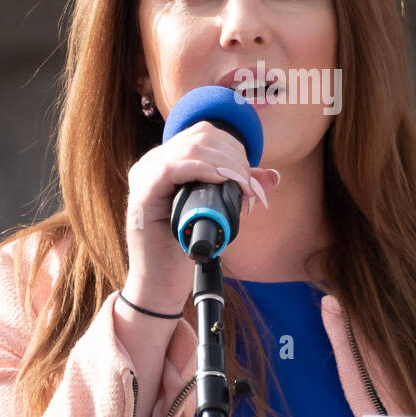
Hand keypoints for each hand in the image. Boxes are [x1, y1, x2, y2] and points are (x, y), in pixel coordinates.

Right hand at [124, 120, 279, 308]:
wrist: (162, 282)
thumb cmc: (185, 246)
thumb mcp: (219, 212)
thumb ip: (239, 190)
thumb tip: (273, 176)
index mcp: (168, 161)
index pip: (203, 134)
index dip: (233, 147)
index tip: (249, 173)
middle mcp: (152, 163)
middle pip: (200, 137)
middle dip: (234, 157)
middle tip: (248, 184)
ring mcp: (144, 176)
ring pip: (191, 148)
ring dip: (225, 164)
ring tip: (241, 187)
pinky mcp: (142, 194)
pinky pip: (173, 168)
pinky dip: (203, 170)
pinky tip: (220, 180)